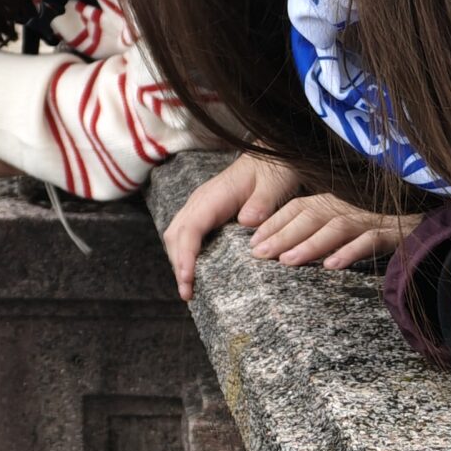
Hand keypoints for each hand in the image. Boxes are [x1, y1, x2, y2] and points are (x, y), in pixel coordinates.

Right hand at [162, 154, 299, 299]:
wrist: (271, 157)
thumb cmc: (273, 169)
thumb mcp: (274, 182)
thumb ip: (262, 201)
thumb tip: (246, 222)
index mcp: (213, 196)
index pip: (190, 228)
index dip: (185, 255)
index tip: (188, 280)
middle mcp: (201, 202)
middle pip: (176, 235)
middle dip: (177, 265)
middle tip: (187, 294)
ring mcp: (201, 207)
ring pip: (177, 236)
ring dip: (178, 262)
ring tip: (188, 289)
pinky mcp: (206, 214)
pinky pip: (187, 235)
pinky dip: (185, 255)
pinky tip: (194, 271)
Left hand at [245, 194, 418, 269]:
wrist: (436, 222)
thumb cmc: (389, 226)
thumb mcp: (351, 225)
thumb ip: (324, 230)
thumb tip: (286, 252)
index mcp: (338, 201)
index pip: (300, 207)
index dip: (275, 222)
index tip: (252, 241)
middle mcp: (352, 206)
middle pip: (312, 216)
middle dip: (282, 234)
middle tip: (258, 255)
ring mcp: (373, 217)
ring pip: (336, 227)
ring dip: (310, 244)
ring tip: (287, 261)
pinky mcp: (396, 232)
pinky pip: (370, 240)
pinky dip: (350, 251)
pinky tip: (332, 266)